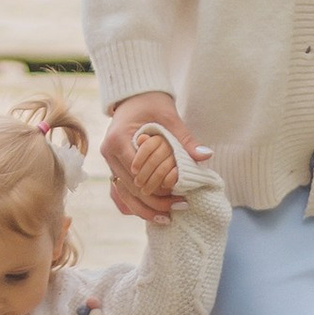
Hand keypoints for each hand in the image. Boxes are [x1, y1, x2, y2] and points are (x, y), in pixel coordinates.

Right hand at [103, 93, 198, 218]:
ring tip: (167, 218)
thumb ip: (185, 139)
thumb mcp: (170, 118)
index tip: (180, 195)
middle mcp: (108, 153)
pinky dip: (134, 204)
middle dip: (154, 202)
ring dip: (144, 208)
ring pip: (124, 195)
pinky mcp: (112, 166)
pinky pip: (120, 192)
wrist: (135, 96)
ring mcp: (108, 161)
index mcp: (118, 140)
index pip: (138, 173)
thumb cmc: (152, 103)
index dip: (159, 187)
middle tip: (180, 207)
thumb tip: (205, 156)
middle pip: (131, 188)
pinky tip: (151, 213)